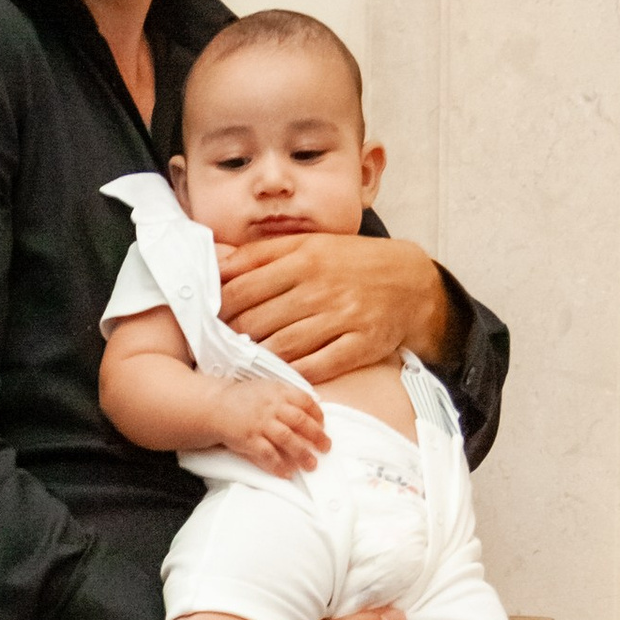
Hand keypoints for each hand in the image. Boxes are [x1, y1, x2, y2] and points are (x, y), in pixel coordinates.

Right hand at [207, 365, 327, 475]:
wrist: (212, 406)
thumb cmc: (239, 399)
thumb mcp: (264, 388)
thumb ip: (284, 397)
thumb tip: (306, 410)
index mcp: (277, 391)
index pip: (305, 401)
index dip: (317, 414)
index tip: (323, 424)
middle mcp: (271, 407)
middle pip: (300, 421)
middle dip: (317, 436)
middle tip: (326, 447)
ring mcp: (260, 423)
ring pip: (288, 439)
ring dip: (302, 453)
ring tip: (312, 465)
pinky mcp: (248, 439)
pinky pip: (268, 454)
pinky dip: (279, 465)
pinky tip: (287, 473)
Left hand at [215, 230, 445, 387]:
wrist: (411, 282)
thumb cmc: (350, 263)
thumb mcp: (308, 245)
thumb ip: (261, 254)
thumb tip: (216, 264)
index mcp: (303, 258)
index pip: (241, 289)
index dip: (217, 310)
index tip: (209, 320)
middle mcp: (320, 287)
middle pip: (256, 321)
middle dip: (232, 338)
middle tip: (220, 348)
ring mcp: (341, 317)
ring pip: (281, 347)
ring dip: (256, 359)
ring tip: (242, 362)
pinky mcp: (360, 344)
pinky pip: (315, 366)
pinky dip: (292, 372)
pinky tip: (278, 373)